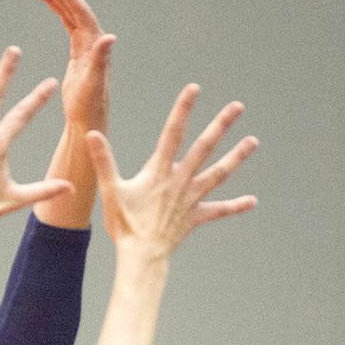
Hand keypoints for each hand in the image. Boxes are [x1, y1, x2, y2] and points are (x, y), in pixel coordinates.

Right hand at [29, 0, 114, 132]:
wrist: (86, 120)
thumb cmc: (88, 106)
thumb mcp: (92, 84)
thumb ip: (101, 60)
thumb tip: (110, 38)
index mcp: (95, 45)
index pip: (81, 13)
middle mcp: (93, 40)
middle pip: (73, 7)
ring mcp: (85, 44)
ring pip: (68, 12)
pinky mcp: (77, 50)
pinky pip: (65, 22)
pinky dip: (54, 9)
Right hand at [86, 85, 257, 259]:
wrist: (142, 256)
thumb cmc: (124, 225)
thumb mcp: (110, 191)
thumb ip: (103, 160)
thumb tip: (91, 133)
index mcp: (160, 171)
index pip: (173, 133)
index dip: (183, 110)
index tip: (194, 89)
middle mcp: (180, 181)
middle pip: (204, 148)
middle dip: (221, 125)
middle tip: (238, 106)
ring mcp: (191, 199)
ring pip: (218, 174)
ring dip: (236, 156)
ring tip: (253, 141)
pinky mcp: (196, 217)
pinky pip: (219, 211)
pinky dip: (235, 206)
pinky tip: (252, 201)